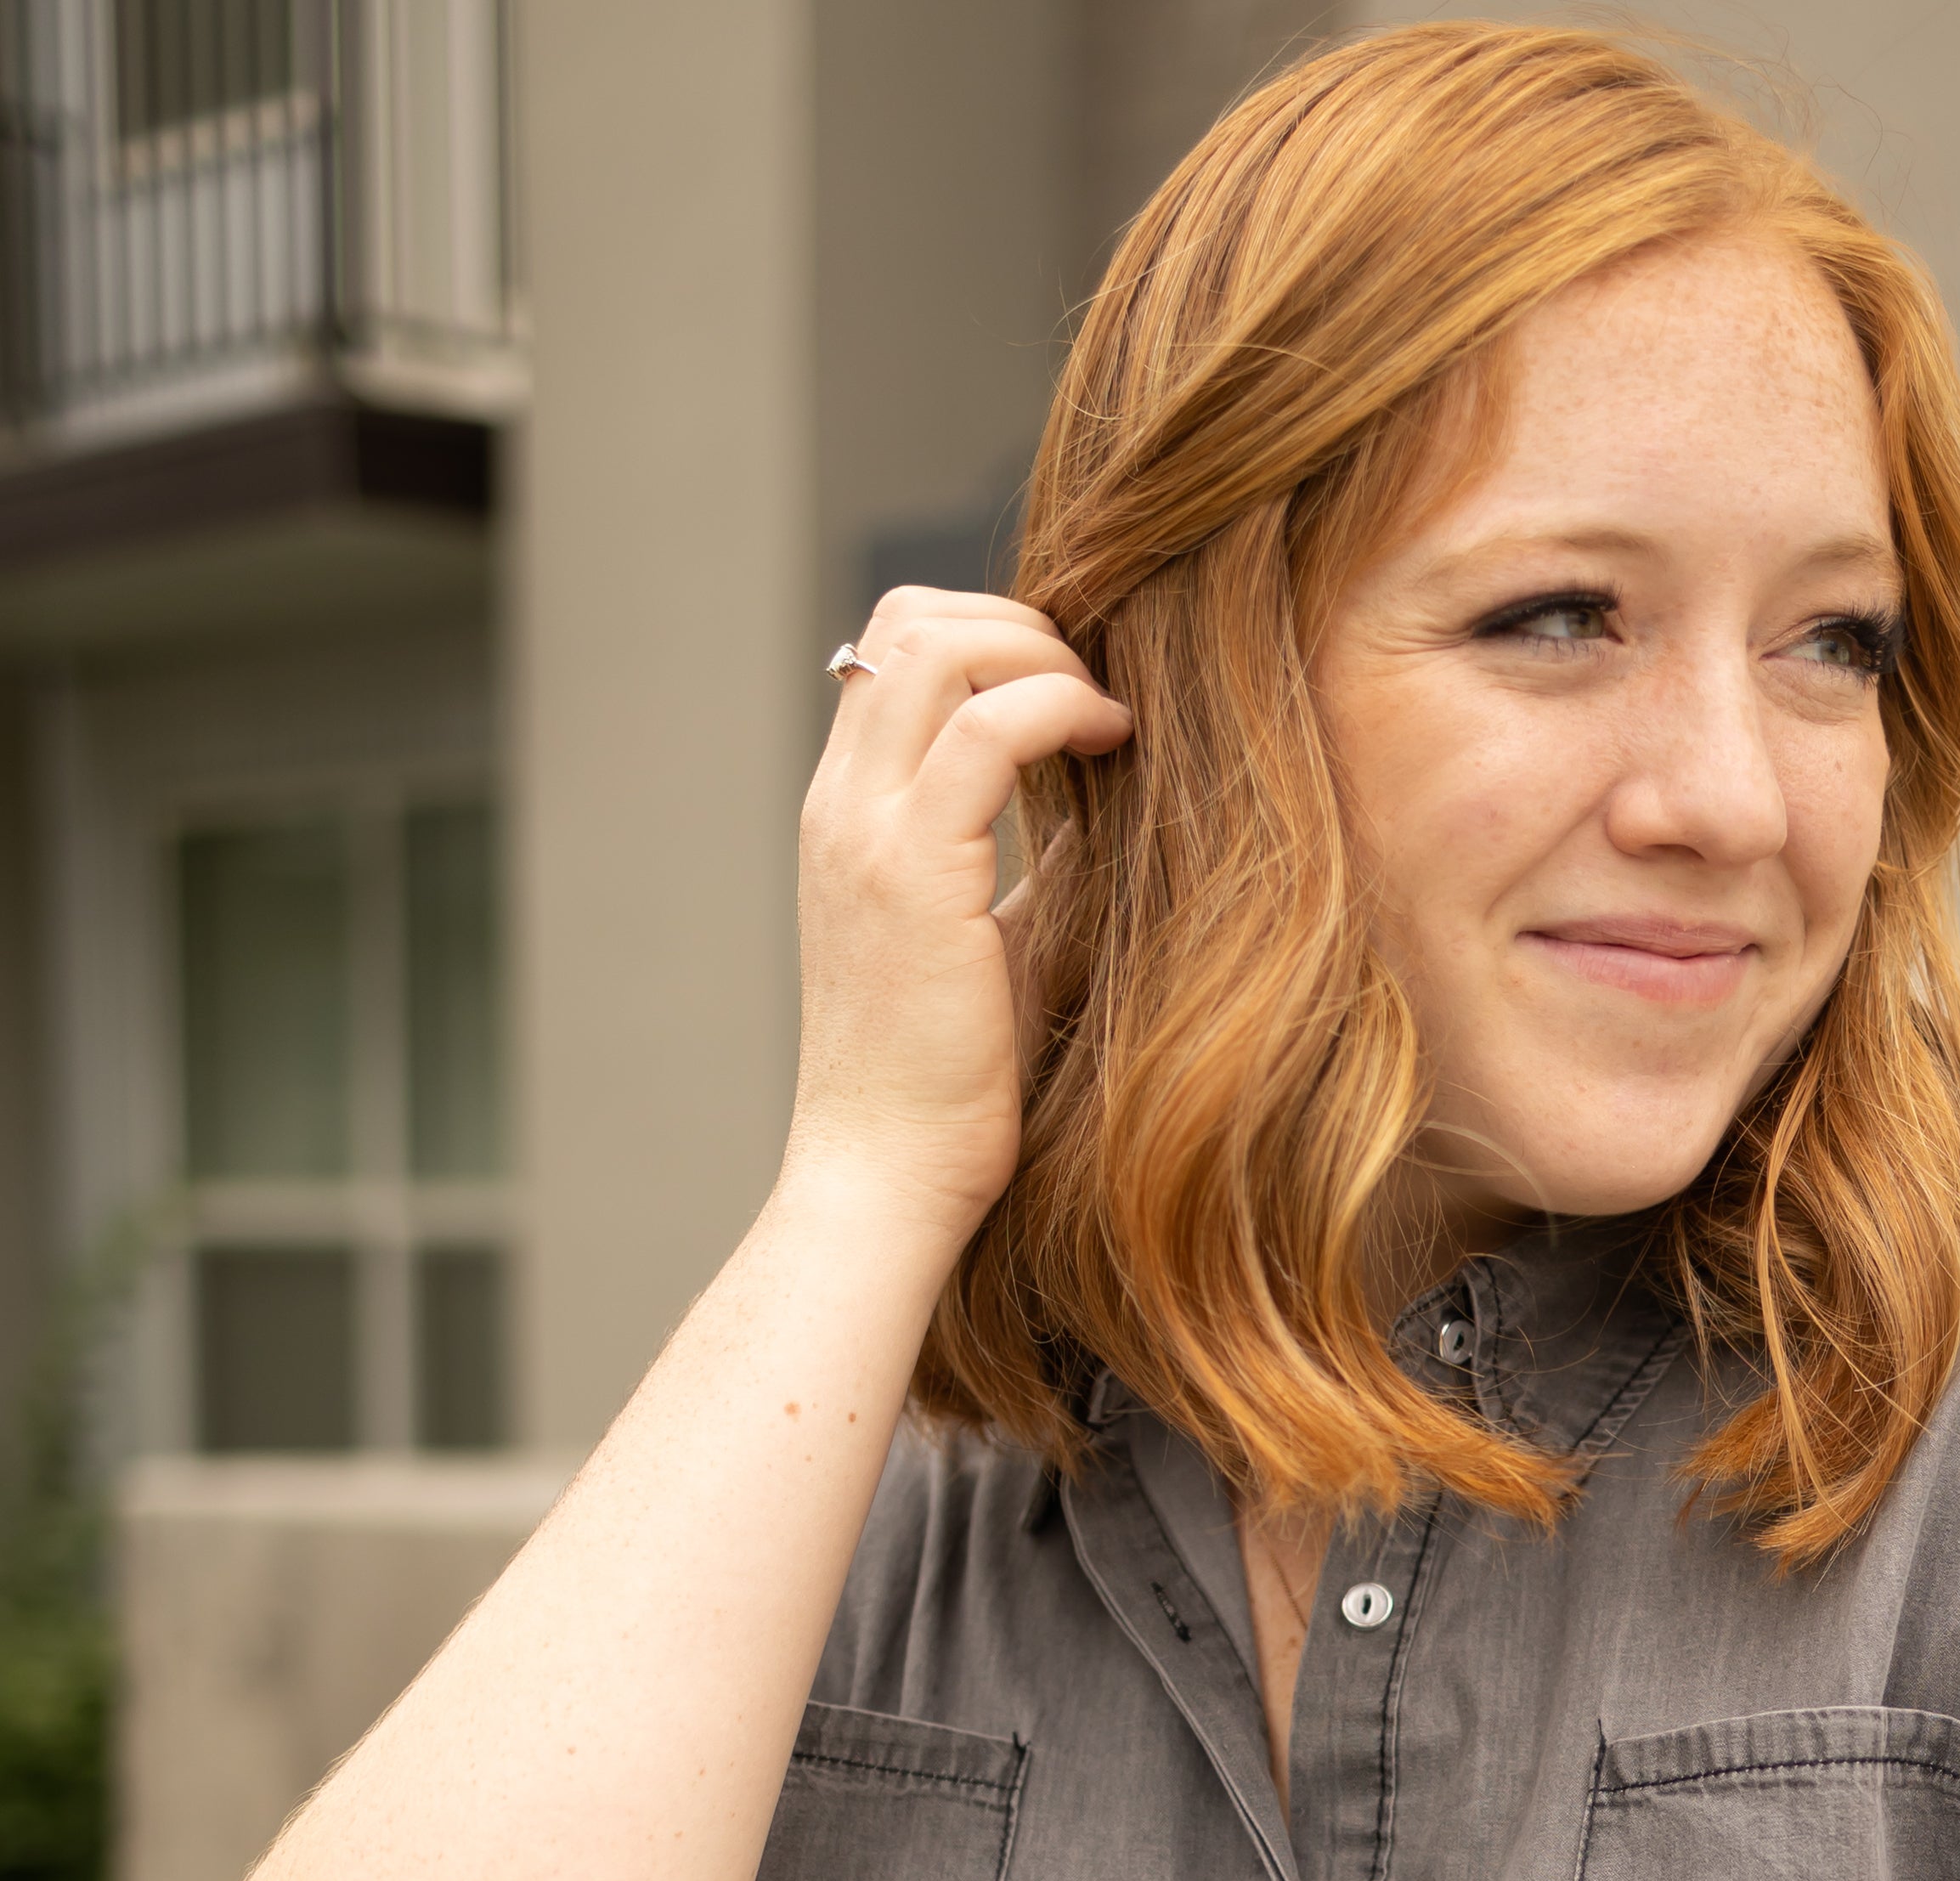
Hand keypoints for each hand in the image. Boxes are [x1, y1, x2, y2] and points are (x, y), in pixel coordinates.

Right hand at [785, 586, 1128, 1242]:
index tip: (1075, 691)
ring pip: (938, 645)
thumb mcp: (998, 943)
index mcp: (849, 816)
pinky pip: (986, 727)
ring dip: (1042, 651)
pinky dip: (1060, 704)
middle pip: (910, 617)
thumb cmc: (950, 1089)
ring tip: (1108, 713)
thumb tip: (1105, 804)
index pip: (894, 649)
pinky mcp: (911, 871)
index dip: (992, 634)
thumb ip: (1030, 862)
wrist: (887, 1180)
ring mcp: (866, 831)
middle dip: (1021, 620)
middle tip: (1099, 688)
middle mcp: (842, 806)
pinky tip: (1113, 742)